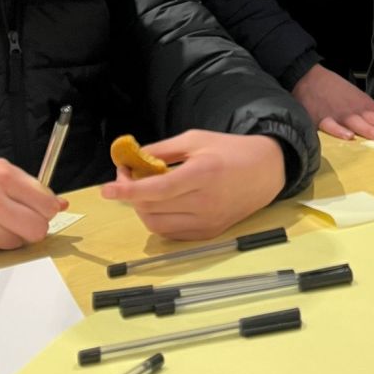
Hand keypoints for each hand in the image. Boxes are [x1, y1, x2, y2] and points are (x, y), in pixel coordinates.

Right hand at [0, 160, 64, 262]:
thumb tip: (61, 204)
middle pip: (38, 228)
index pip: (46, 203)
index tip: (39, 213)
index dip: (46, 212)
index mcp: (2, 175)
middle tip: (16, 224)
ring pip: (17, 244)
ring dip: (7, 238)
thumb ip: (27, 188)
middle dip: (32, 230)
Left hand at [101, 130, 285, 240]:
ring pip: (157, 224)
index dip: (128, 191)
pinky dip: (159, 219)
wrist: (266, 171)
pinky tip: (162, 204)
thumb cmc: (230, 150)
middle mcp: (204, 202)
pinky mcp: (209, 233)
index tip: (106, 190)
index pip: (156, 189)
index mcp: (202, 173)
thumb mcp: (196, 139)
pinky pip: (171, 233)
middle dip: (132, 194)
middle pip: (152, 208)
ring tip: (146, 191)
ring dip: (142, 209)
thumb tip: (131, 159)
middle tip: (129, 177)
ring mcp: (207, 222)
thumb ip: (162, 150)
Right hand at [292, 64, 373, 141]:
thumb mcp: (358, 95)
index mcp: (364, 104)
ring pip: (356, 123)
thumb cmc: (334, 89)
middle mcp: (354, 110)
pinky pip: (330, 126)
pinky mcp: (321, 118)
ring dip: (370, 130)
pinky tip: (348, 137)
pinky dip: (339, 131)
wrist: (308, 77)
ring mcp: (338, 114)